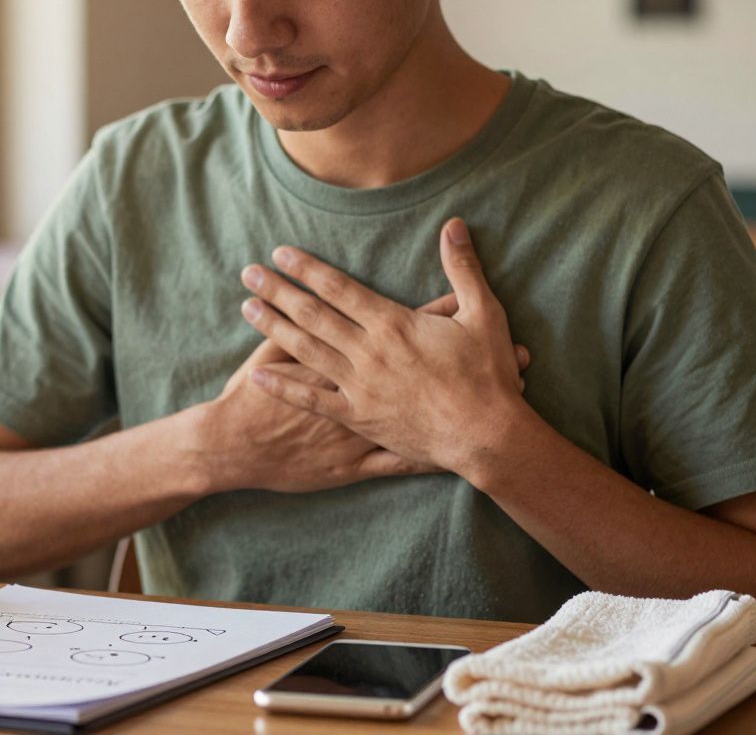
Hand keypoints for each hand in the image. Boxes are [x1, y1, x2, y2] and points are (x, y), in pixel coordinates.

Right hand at [194, 292, 479, 493]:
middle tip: (521, 352)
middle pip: (428, 373)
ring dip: (467, 412)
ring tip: (507, 404)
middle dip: (474, 364)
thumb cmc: (250, 397)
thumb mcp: (269, 349)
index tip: (477, 308)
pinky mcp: (354, 464)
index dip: (441, 319)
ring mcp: (362, 429)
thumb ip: (299, 320)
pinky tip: (470, 460)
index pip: (402, 331)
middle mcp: (362, 390)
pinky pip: (401, 466)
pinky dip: (435, 462)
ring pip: (427, 420)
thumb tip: (306, 289)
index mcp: (346, 357)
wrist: (235, 445)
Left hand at [239, 217, 528, 474]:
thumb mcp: (483, 314)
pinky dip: (282, 387)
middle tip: (248, 273)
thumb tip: (453, 225)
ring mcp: (360, 386)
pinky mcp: (358, 417)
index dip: (307, 269)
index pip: (339, 289)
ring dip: (274, 327)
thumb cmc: (490, 375)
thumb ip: (463, 268)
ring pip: (306, 351)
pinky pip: (312, 400)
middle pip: (313, 315)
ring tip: (247, 308)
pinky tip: (256, 375)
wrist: (487, 435)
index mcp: (394, 324)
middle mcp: (369, 352)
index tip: (280, 254)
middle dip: (278, 291)